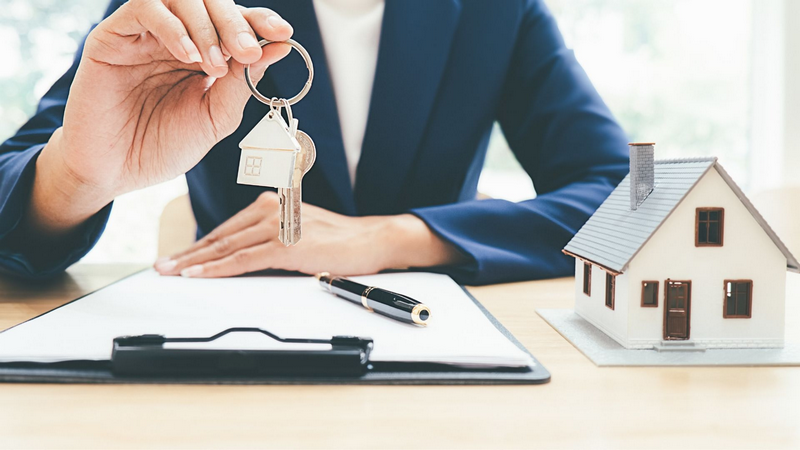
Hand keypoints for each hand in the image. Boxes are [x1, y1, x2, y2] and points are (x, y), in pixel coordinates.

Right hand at [30, 0, 292, 234]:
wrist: (116, 172)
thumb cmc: (164, 146)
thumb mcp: (216, 118)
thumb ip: (243, 83)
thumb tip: (280, 47)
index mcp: (204, 53)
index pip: (237, 22)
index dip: (261, 21)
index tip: (283, 35)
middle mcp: (177, 37)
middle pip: (211, 2)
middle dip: (236, 23)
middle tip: (247, 52)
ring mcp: (144, 35)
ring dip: (206, 26)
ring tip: (214, 64)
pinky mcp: (112, 37)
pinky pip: (144, 8)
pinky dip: (173, 27)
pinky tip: (186, 56)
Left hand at [154, 192, 463, 277]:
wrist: (370, 240)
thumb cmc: (337, 240)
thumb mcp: (296, 230)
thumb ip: (267, 238)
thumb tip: (237, 258)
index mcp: (269, 204)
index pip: (225, 229)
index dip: (197, 246)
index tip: (175, 258)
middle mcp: (269, 210)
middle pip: (218, 237)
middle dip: (186, 254)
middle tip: (160, 267)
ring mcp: (277, 227)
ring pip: (225, 248)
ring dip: (194, 263)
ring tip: (170, 273)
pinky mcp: (286, 245)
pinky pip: (243, 260)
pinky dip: (218, 269)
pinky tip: (199, 275)